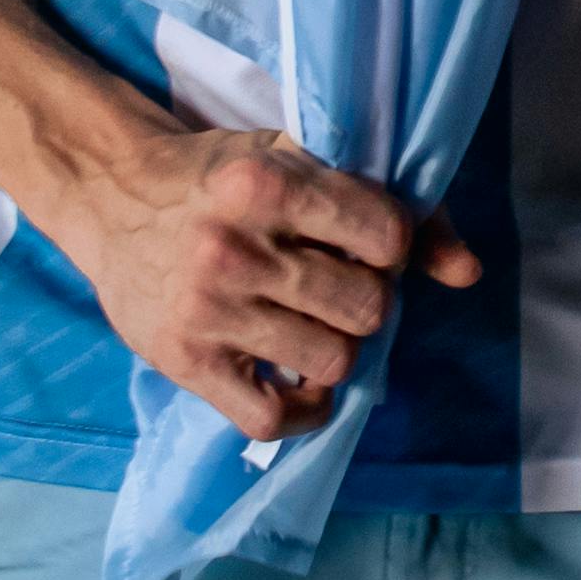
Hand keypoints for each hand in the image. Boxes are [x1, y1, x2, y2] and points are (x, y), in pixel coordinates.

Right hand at [44, 127, 480, 445]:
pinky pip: (272, 419)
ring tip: (312, 322)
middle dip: (369, 299)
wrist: (112, 195)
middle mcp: (233, 249)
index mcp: (264, 184)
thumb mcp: (297, 160)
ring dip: (337, 349)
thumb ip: (388, 209)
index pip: (385, 236)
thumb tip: (468, 273)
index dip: (393, 245)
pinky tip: (300, 379)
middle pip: (366, 307)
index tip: (369, 242)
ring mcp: (207, 311)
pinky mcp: (184, 362)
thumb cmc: (221, 177)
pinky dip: (304, 409)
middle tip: (337, 285)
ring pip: (332, 362)